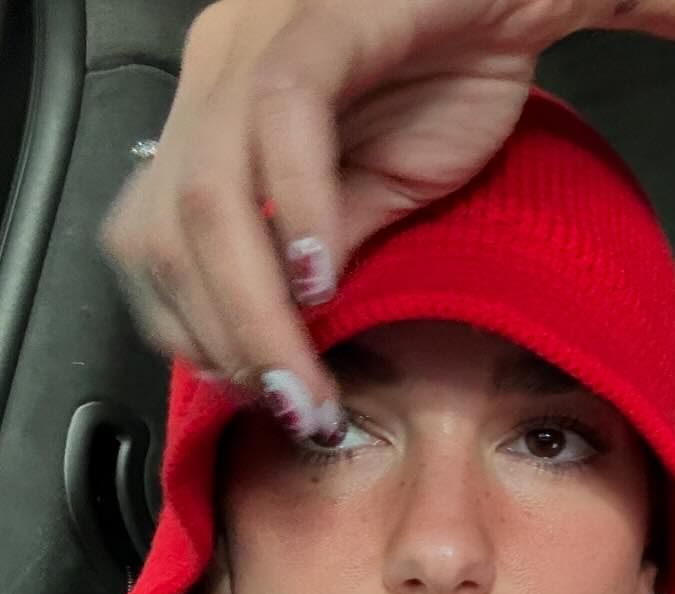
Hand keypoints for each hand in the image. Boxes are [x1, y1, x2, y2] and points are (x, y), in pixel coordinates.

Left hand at [100, 0, 604, 435]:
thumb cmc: (453, 79)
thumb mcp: (377, 197)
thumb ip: (320, 258)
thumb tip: (284, 342)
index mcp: (212, 113)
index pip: (153, 242)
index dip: (192, 334)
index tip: (254, 395)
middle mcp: (214, 68)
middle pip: (165, 232)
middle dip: (223, 343)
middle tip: (289, 405)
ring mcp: (260, 36)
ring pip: (207, 193)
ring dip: (253, 310)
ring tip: (305, 374)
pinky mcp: (326, 16)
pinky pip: (281, 117)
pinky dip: (296, 212)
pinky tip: (323, 279)